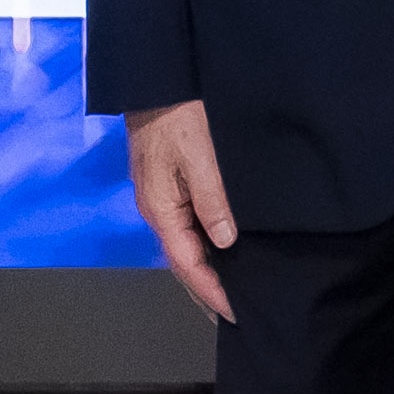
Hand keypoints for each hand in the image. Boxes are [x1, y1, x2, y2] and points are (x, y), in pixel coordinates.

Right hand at [125, 99, 239, 320]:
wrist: (158, 78)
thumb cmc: (178, 115)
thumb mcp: (200, 157)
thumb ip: (212, 201)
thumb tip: (224, 242)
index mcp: (161, 209)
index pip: (187, 264)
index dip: (212, 291)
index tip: (235, 313)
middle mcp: (157, 209)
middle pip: (182, 260)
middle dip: (205, 290)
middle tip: (232, 315)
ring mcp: (161, 196)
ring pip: (184, 244)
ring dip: (204, 269)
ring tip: (228, 291)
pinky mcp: (169, 183)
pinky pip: (187, 226)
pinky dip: (203, 246)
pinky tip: (219, 249)